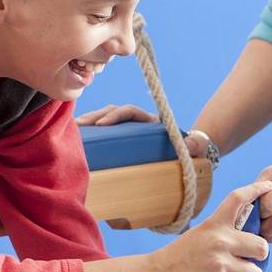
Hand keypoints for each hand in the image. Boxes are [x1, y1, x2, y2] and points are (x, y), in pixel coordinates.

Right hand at [77, 104, 214, 163]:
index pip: (130, 111)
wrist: (187, 160)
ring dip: (91, 122)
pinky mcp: (121, 141)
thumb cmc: (190, 156)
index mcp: (152, 123)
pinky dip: (91, 133)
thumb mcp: (194, 149)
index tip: (104, 125)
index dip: (116, 115)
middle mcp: (139, 124)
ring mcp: (129, 131)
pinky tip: (76, 139)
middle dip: (96, 117)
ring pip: (106, 120)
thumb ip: (196, 147)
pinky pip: (104, 133)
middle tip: (81, 126)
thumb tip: (189, 144)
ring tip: (75, 130)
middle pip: (113, 112)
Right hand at [148, 182, 271, 271]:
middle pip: (262, 247)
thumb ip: (223, 234)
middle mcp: (220, 241)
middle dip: (259, 257)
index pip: (238, 199)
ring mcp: (220, 263)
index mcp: (214, 224)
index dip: (256, 189)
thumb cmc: (180, 257)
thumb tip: (252, 242)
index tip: (269, 186)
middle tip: (246, 261)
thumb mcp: (200, 235)